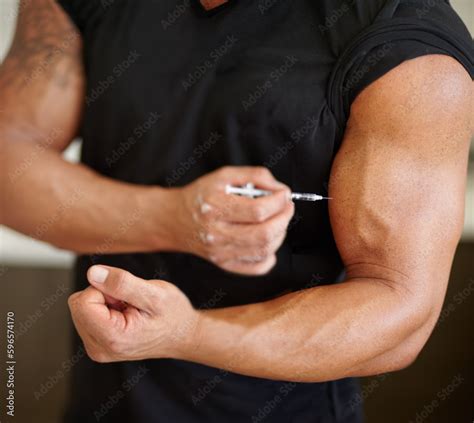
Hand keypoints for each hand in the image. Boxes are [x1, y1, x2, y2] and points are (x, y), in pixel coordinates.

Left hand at [68, 265, 199, 362]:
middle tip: (130, 302)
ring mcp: (97, 348)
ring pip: (82, 308)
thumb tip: (92, 273)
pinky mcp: (97, 344)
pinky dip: (105, 309)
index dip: (105, 288)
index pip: (83, 301)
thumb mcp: (155, 293)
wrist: (183, 335)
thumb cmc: (173, 315)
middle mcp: (99, 348)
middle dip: (104, 295)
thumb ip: (122, 283)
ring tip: (130, 309)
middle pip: (78, 304)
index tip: (127, 296)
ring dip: (105, 302)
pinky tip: (126, 315)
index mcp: (111, 338)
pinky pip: (88, 315)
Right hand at [171, 166, 294, 274]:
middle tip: (287, 207)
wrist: (176, 219)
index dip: (279, 202)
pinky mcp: (224, 264)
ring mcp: (220, 252)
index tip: (285, 194)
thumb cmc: (202, 195)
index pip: (258, 211)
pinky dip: (270, 256)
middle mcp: (216, 233)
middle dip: (284, 218)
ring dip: (280, 234)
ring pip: (264, 250)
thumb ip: (255, 176)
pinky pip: (257, 267)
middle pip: (264, 234)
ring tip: (277, 221)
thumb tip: (280, 190)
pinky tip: (267, 241)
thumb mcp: (224, 175)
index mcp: (214, 207)